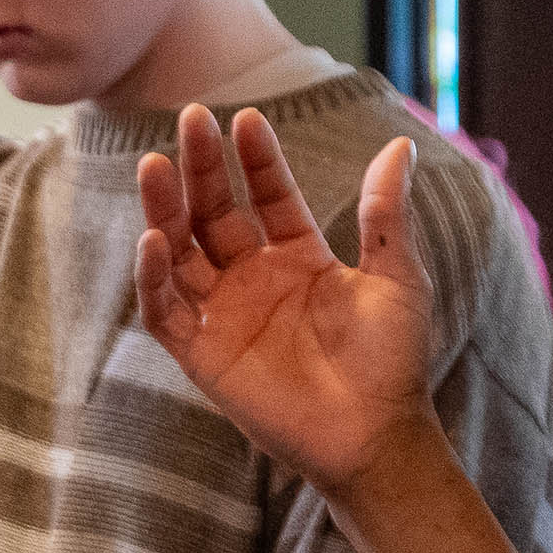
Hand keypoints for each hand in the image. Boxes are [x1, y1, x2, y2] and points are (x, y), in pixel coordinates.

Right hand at [136, 108, 437, 493]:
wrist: (378, 434)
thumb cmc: (393, 360)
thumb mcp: (397, 277)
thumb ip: (386, 213)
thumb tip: (399, 144)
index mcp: (298, 256)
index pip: (268, 195)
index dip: (256, 159)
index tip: (246, 119)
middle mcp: (255, 278)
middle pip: (215, 212)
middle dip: (201, 168)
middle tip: (192, 118)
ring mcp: (225, 314)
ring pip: (180, 251)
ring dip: (165, 209)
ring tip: (156, 165)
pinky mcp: (203, 355)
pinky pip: (165, 311)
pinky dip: (154, 277)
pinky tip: (154, 239)